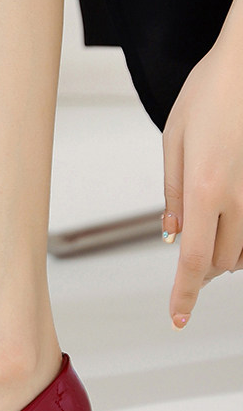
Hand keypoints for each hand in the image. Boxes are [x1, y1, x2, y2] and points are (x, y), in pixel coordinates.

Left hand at [161, 17, 242, 328]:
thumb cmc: (209, 92)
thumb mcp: (174, 140)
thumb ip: (174, 192)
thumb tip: (174, 235)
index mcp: (206, 188)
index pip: (195, 260)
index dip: (185, 294)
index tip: (178, 318)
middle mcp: (240, 196)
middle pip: (222, 260)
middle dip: (203, 271)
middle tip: (187, 270)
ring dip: (223, 252)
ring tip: (204, 239)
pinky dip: (239, 230)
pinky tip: (224, 216)